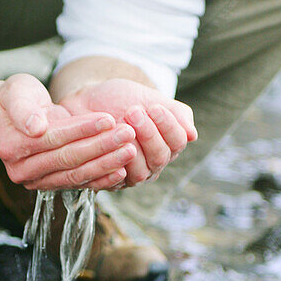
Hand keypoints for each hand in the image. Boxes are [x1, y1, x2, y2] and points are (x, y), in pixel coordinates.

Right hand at [0, 73, 136, 190]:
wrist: (11, 114)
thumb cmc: (16, 98)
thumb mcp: (15, 93)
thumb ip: (22, 109)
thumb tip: (35, 127)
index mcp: (12, 148)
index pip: (54, 139)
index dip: (82, 129)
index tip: (109, 119)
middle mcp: (22, 171)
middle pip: (68, 159)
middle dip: (100, 146)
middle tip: (127, 134)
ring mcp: (37, 181)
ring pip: (76, 175)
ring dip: (105, 163)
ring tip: (130, 150)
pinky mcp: (52, 183)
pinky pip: (79, 183)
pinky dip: (101, 179)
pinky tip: (121, 171)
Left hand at [59, 79, 196, 186]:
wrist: (87, 101)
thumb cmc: (122, 99)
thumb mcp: (150, 99)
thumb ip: (174, 113)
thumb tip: (192, 135)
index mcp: (167, 145)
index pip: (177, 142)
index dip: (167, 126)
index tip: (153, 108)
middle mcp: (152, 164)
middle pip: (160, 157)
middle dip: (148, 134)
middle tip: (133, 112)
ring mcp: (131, 175)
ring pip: (140, 171)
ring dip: (130, 148)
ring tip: (119, 126)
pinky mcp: (109, 181)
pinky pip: (112, 180)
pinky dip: (111, 165)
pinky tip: (107, 147)